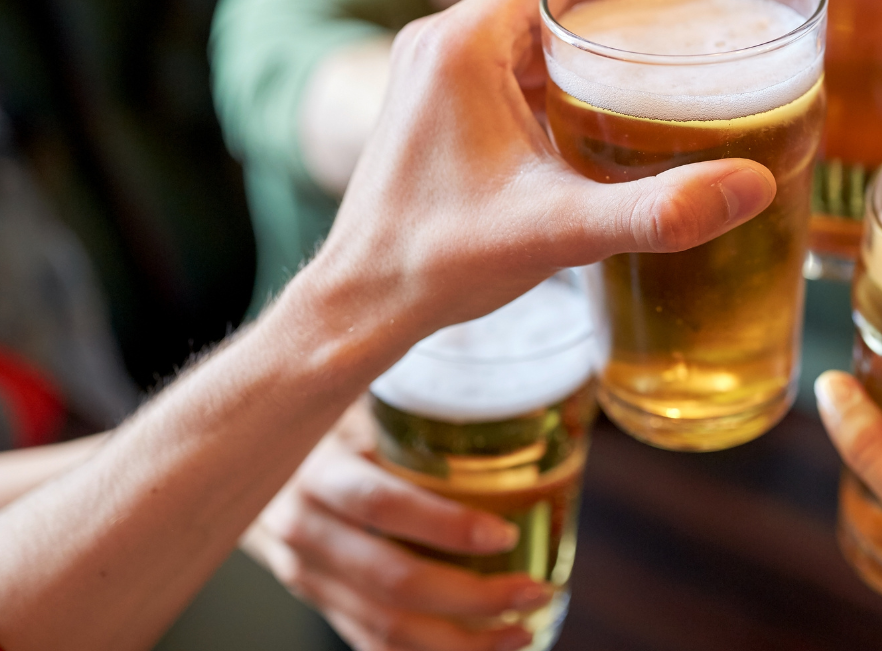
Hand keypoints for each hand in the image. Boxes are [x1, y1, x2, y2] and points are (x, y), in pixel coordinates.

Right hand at [244, 400, 542, 650]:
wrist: (236, 462)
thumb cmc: (317, 424)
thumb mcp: (351, 401)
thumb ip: (410, 404)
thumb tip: (496, 367)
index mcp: (320, 472)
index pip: (385, 505)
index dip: (448, 526)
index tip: (507, 536)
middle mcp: (307, 531)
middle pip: (395, 582)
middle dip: (475, 597)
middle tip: (536, 590)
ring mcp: (307, 577)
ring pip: (386, 628)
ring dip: (460, 642)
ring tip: (521, 630)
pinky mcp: (317, 602)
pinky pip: (371, 642)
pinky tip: (474, 648)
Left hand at [303, 0, 778, 346]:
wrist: (360, 303)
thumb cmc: (438, 260)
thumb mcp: (558, 231)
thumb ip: (656, 210)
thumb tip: (750, 186)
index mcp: (463, 46)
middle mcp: (442, 45)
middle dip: (618, 0)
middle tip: (686, 27)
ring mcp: (435, 75)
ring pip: (525, 26)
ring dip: (588, 35)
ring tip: (657, 61)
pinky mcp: (438, 107)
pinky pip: (508, 62)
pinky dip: (560, 69)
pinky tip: (604, 111)